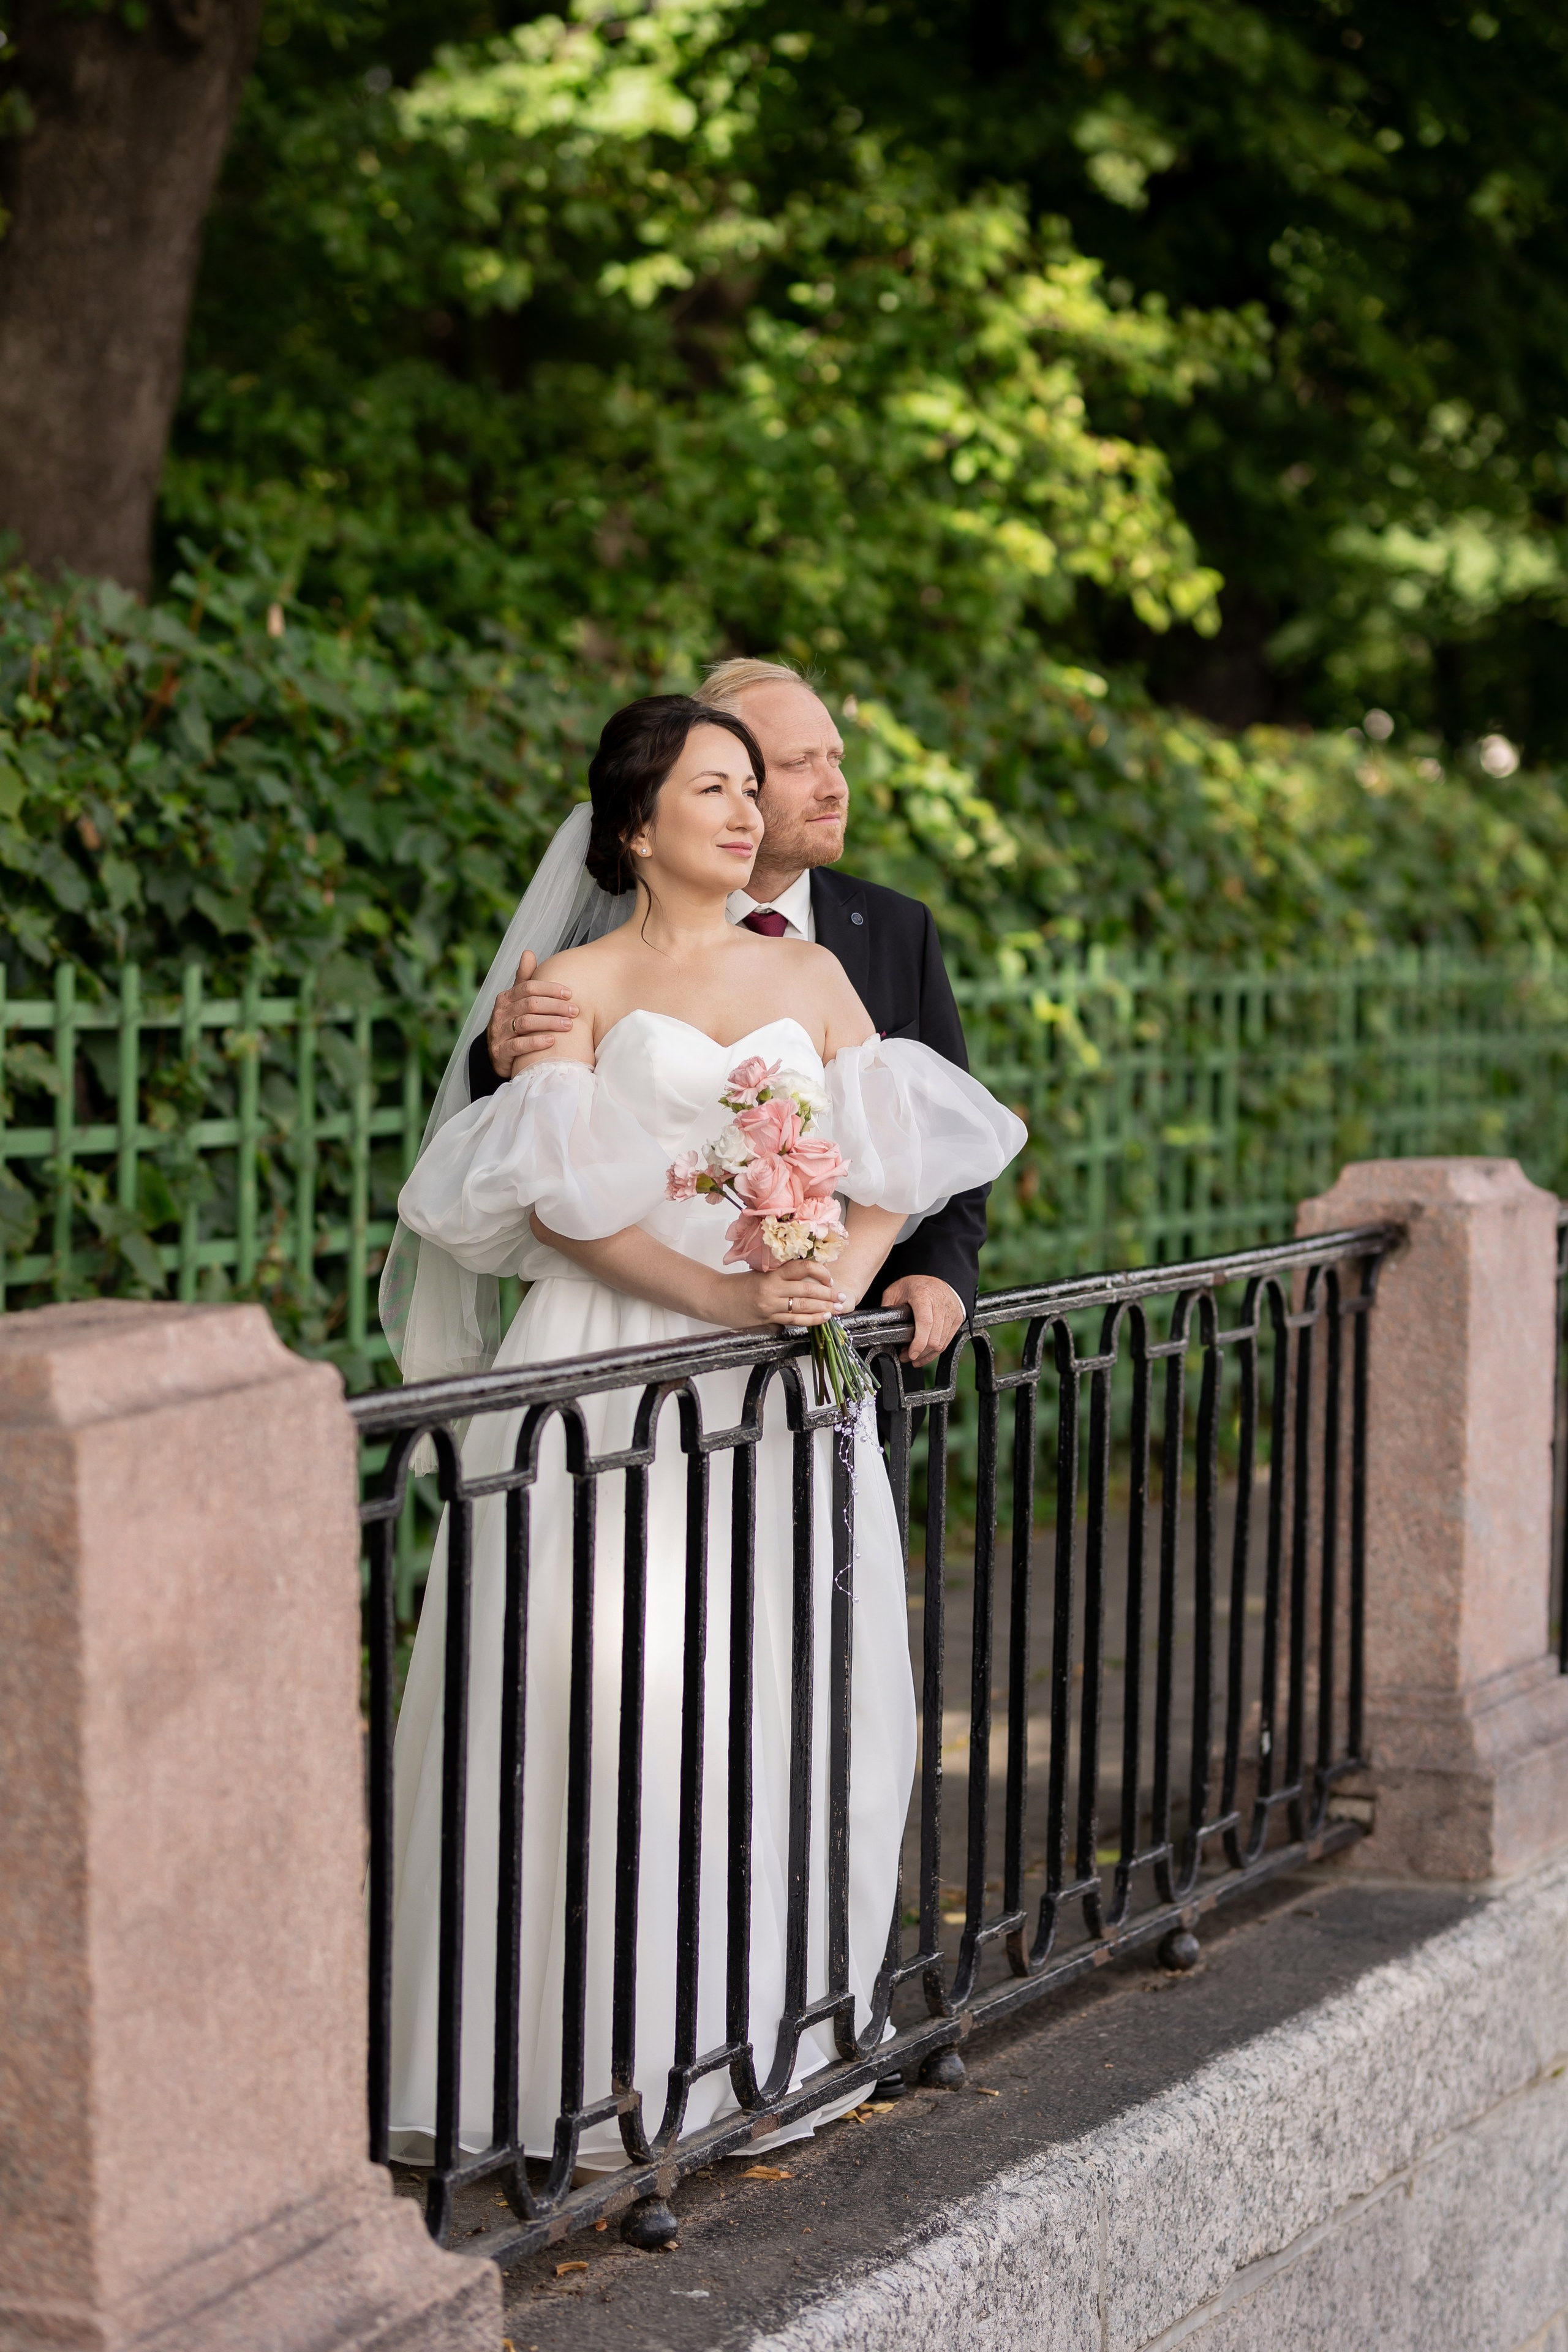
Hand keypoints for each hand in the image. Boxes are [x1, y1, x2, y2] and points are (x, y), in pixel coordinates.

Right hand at [487, 950, 577, 1078]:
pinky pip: (519, 1045)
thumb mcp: (517, 1001)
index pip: (529, 987)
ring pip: (526, 1023)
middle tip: (575, 1011)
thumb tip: (528, 952)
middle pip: (530, 1004)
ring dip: (550, 1022)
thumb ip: (524, 979)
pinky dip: (536, 1042)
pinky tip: (552, 1041)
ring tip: (569, 1025)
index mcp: (506, 998)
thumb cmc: (514, 1023)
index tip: (570, 993)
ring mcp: (499, 1032)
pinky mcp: (500, 1051)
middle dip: (555, 1006)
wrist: (498, 1054)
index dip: (550, 989)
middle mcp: (500, 1013)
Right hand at [717, 1260, 848, 1330]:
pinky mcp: (768, 1321)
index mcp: (771, 1274)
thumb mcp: (760, 1273)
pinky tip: (823, 1319)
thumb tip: (809, 1276)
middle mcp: (771, 1289)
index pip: (801, 1268)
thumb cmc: (738, 1285)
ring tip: (837, 1308)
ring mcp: (770, 1307)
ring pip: (803, 1306)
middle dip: (828, 1293)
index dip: (820, 1272)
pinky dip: (811, 1320)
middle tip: (841, 1296)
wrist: (716, 1299)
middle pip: (807, 1289)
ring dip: (824, 1307)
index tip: (830, 1277)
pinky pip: (794, 1321)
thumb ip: (781, 1275)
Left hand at [880, 1274, 965, 1366]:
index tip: (910, 1354)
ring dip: (927, 1354)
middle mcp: (941, 1304)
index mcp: (924, 1295)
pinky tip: (925, 1353)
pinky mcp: (957, 1319)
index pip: (925, 1323)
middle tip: (906, 1357)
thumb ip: (888, 1306)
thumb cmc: (915, 1285)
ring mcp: (951, 1312)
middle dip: (919, 1353)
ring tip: (914, 1356)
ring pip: (941, 1343)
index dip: (918, 1343)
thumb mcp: (895, 1290)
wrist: (937, 1278)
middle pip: (934, 1338)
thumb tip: (880, 1324)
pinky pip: (947, 1341)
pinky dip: (935, 1351)